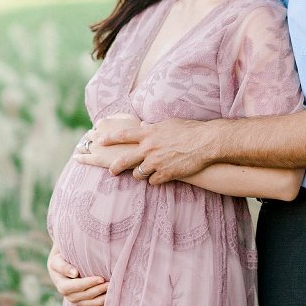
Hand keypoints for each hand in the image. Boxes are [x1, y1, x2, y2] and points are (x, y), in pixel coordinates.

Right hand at [47, 244, 107, 305]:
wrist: (61, 269)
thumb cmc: (60, 261)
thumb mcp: (57, 261)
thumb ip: (63, 267)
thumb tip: (74, 273)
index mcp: (63, 287)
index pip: (77, 286)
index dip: (89, 283)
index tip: (101, 278)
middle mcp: (70, 297)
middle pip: (86, 296)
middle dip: (99, 290)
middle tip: (111, 283)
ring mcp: (78, 302)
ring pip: (92, 304)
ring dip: (103, 299)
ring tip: (113, 290)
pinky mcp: (84, 305)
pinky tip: (110, 302)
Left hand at [74, 115, 142, 171]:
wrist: (144, 151)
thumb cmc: (140, 134)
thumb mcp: (131, 118)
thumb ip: (119, 116)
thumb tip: (110, 117)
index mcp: (104, 123)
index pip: (99, 125)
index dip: (102, 129)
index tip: (104, 133)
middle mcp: (97, 134)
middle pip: (91, 135)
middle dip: (92, 137)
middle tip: (94, 141)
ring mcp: (96, 147)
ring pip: (85, 145)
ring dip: (83, 146)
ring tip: (80, 148)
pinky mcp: (97, 160)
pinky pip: (84, 158)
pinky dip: (79, 157)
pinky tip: (76, 157)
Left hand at [92, 118, 216, 184]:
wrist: (205, 142)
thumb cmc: (189, 130)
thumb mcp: (168, 124)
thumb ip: (153, 127)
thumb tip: (144, 126)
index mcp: (148, 133)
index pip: (123, 135)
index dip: (109, 139)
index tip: (100, 141)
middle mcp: (149, 148)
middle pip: (124, 160)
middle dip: (115, 167)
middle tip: (111, 171)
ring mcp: (156, 162)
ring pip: (138, 174)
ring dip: (141, 174)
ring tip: (145, 173)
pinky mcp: (166, 174)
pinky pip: (153, 181)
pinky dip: (156, 180)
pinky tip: (162, 177)